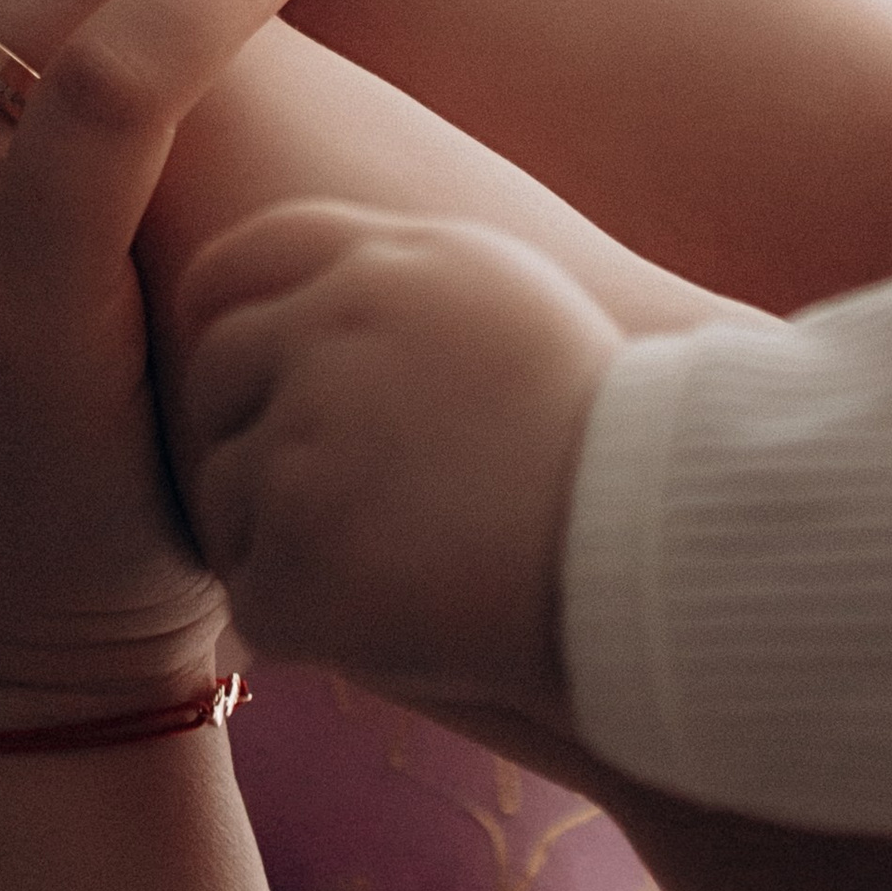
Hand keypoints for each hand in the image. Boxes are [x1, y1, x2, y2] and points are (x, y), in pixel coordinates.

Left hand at [165, 200, 623, 729]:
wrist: (677, 561)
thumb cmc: (623, 441)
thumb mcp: (513, 301)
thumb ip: (401, 275)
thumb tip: (309, 292)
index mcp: (382, 264)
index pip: (237, 261)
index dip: (222, 313)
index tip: (242, 367)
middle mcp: (326, 334)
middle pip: (214, 372)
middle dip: (247, 430)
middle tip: (322, 495)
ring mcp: (301, 449)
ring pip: (226, 491)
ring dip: (280, 533)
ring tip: (396, 568)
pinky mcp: (295, 562)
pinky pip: (255, 596)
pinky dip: (307, 622)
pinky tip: (393, 629)